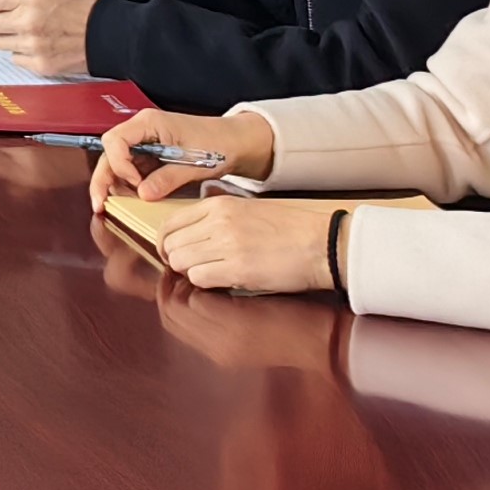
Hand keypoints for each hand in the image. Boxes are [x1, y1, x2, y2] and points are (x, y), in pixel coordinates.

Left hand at [0, 0, 97, 74]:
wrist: (109, 33)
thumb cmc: (82, 8)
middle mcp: (28, 21)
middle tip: (3, 19)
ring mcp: (33, 45)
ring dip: (6, 37)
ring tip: (23, 32)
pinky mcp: (40, 64)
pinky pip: (15, 58)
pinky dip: (20, 52)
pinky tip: (35, 45)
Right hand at [88, 107, 276, 211]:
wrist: (236, 142)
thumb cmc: (218, 143)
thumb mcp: (193, 164)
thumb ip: (167, 178)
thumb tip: (143, 194)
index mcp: (149, 123)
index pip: (115, 141)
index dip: (120, 165)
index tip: (136, 184)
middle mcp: (141, 130)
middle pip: (110, 152)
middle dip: (103, 178)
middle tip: (100, 204)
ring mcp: (144, 143)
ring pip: (117, 162)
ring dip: (113, 184)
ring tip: (112, 206)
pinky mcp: (150, 156)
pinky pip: (131, 170)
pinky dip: (127, 185)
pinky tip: (130, 199)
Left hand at [136, 193, 344, 298]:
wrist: (322, 243)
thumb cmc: (289, 230)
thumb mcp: (246, 211)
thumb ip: (215, 219)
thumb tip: (188, 237)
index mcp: (218, 205)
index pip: (171, 223)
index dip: (167, 242)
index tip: (172, 252)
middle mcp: (218, 223)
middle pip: (172, 245)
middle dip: (177, 259)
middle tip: (192, 267)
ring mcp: (227, 245)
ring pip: (182, 263)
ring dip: (191, 272)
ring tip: (210, 274)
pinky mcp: (238, 269)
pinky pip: (200, 278)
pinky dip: (205, 283)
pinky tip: (221, 281)